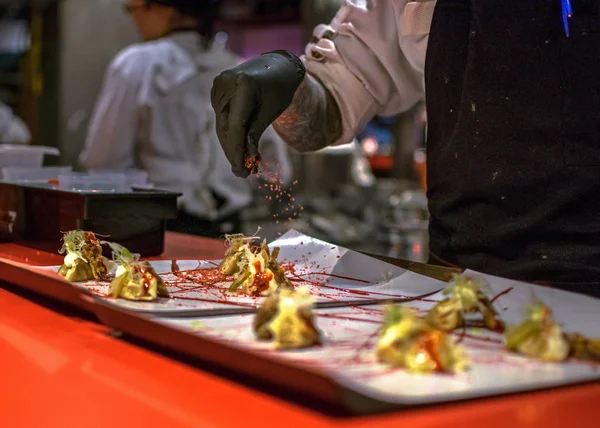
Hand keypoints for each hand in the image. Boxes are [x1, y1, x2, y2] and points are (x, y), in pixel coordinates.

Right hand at [211, 50, 304, 176]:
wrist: (277, 65)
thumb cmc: (280, 88)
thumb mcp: (272, 111)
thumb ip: (256, 131)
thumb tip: (246, 157)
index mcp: (244, 84)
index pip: (235, 125)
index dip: (236, 150)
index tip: (241, 170)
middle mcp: (226, 83)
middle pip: (226, 127)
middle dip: (234, 152)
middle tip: (244, 174)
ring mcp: (219, 85)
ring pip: (222, 126)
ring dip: (232, 147)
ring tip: (245, 167)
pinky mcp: (217, 91)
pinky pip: (222, 118)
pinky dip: (231, 135)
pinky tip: (241, 150)